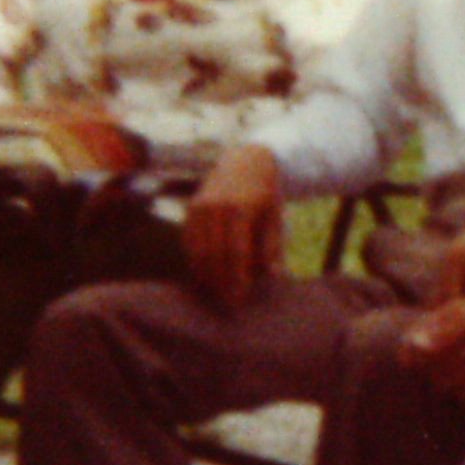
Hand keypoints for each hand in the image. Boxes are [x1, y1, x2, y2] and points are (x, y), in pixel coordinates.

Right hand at [183, 145, 283, 312]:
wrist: (245, 160)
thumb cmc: (265, 194)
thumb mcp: (275, 216)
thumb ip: (272, 246)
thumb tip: (274, 275)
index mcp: (239, 208)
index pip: (235, 252)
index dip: (236, 279)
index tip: (239, 300)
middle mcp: (215, 207)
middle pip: (213, 255)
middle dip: (219, 282)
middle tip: (227, 304)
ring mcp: (199, 207)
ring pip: (197, 251)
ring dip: (206, 276)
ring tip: (217, 293)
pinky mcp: (190, 209)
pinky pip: (189, 243)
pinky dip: (196, 262)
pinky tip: (206, 276)